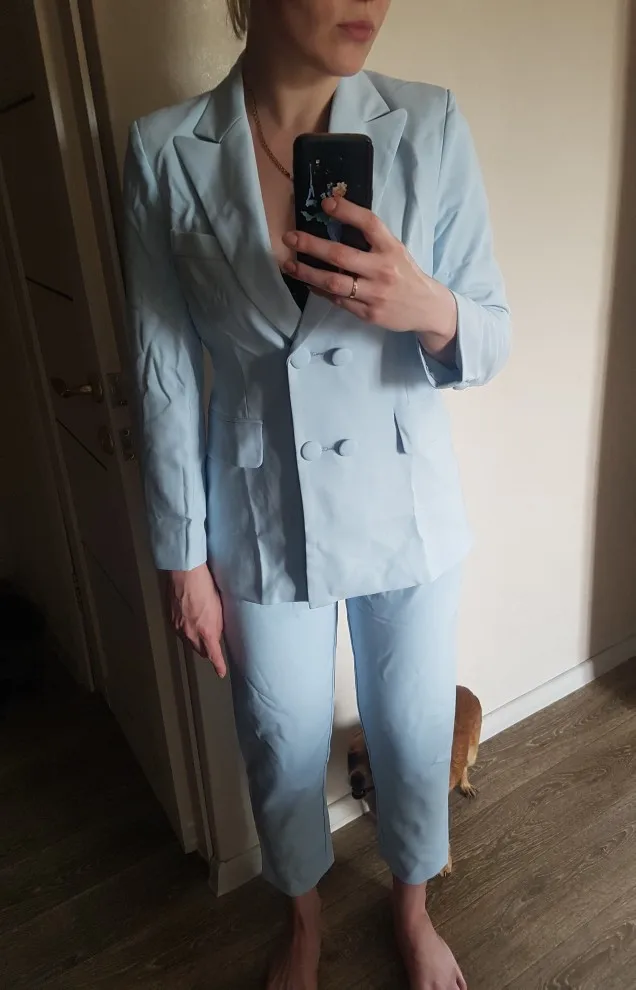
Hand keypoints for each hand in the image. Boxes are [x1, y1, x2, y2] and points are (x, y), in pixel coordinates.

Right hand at [166, 564, 225, 677]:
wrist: (186, 574)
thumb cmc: (207, 588)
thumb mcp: (219, 609)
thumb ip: (217, 626)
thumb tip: (215, 636)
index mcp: (206, 631)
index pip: (213, 654)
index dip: (218, 665)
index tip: (221, 673)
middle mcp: (190, 633)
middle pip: (199, 650)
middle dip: (205, 649)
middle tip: (211, 644)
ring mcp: (178, 627)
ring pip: (188, 641)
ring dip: (195, 639)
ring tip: (200, 629)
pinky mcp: (170, 619)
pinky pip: (179, 631)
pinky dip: (186, 630)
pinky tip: (189, 620)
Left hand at [282, 196, 457, 359]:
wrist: (426, 309)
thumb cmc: (405, 274)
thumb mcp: (395, 250)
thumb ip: (371, 239)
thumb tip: (336, 218)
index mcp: (391, 248)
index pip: (369, 224)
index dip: (347, 211)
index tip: (326, 204)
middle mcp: (383, 270)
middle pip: (341, 255)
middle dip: (311, 245)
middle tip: (290, 237)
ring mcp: (374, 294)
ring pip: (334, 283)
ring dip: (307, 273)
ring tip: (289, 264)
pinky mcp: (368, 313)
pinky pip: (338, 301)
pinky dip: (320, 291)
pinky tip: (307, 282)